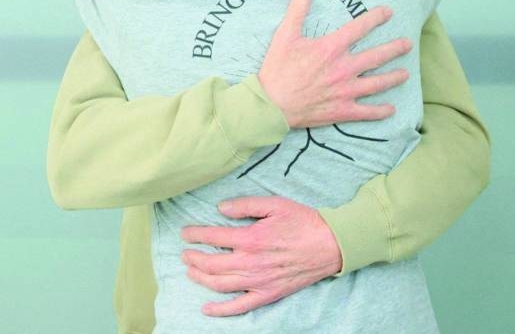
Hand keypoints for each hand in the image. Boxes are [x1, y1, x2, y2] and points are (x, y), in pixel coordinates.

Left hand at [181, 196, 341, 316]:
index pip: (213, 237)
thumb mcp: (274, 204)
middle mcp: (251, 263)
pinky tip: (206, 309)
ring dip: (200, 279)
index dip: (195, 235)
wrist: (330, 245)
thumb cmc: (303, 222)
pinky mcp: (267, 294)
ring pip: (219, 285)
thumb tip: (220, 208)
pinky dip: (220, 310)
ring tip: (190, 271)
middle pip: (211, 264)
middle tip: (184, 253)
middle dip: (192, 258)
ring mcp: (258, 282)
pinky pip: (239, 307)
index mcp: (251, 238)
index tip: (185, 233)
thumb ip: (245, 205)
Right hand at [258, 0, 411, 127]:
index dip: (376, 18)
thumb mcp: (284, 35)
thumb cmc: (277, 70)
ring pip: (378, 83)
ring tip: (405, 74)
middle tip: (408, 44)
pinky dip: (381, 111)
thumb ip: (297, 10)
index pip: (360, 28)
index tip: (388, 12)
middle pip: (377, 56)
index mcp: (331, 48)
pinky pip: (367, 111)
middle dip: (395, 49)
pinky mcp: (343, 110)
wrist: (272, 104)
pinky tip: (391, 109)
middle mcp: (344, 68)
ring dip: (393, 78)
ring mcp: (346, 91)